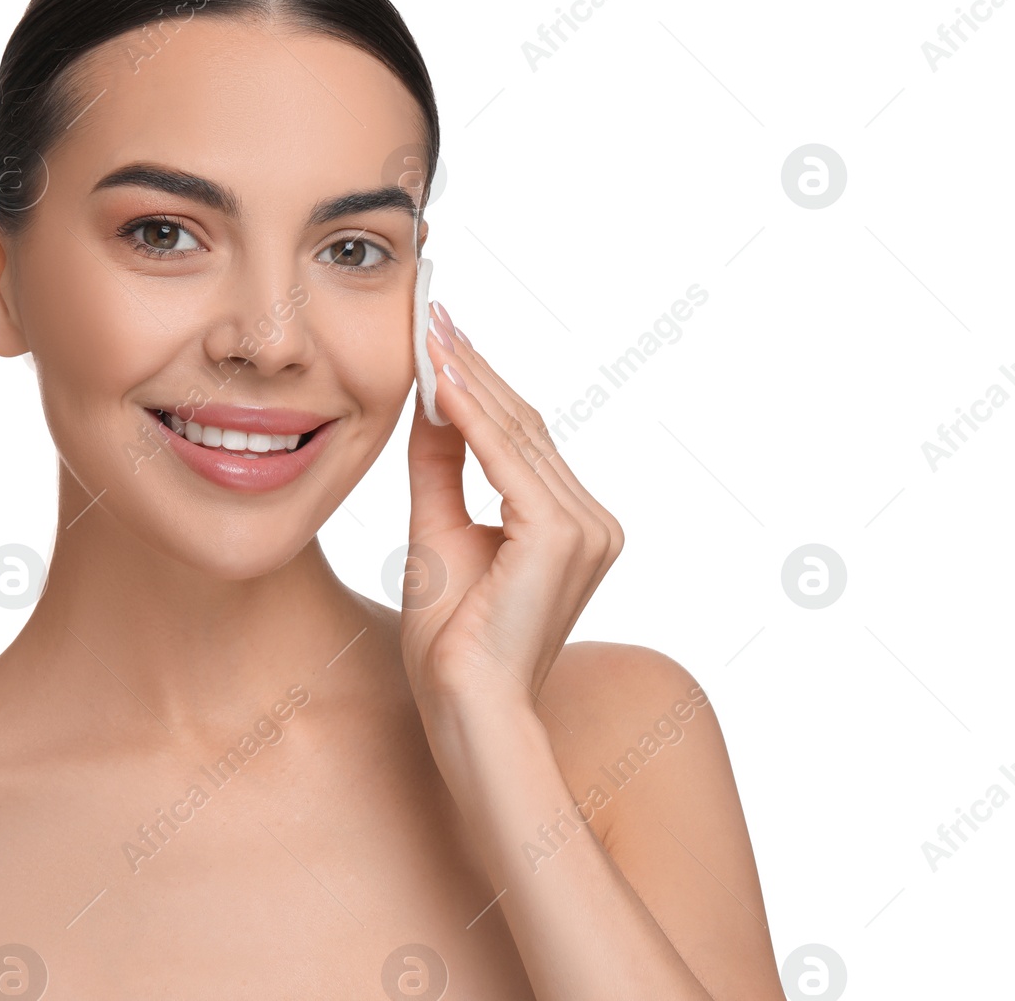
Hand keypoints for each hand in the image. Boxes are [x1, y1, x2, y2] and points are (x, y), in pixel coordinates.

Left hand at [401, 301, 623, 712]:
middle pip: (523, 424)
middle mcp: (593, 521)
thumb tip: (432, 404)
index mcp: (572, 524)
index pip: (519, 436)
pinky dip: (471, 416)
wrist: (463, 706)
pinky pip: (507, 459)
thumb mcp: (438, 532)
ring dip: (468, 379)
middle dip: (472, 366)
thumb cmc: (450, 641)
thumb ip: (441, 470)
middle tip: (432, 314)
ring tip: (428, 331)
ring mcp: (586, 527)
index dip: (478, 383)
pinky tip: (438, 379)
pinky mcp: (562, 535)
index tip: (439, 336)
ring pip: (516, 432)